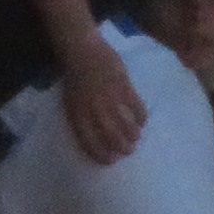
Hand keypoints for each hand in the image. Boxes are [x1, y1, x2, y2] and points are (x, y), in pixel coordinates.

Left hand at [56, 39, 146, 164]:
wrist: (83, 52)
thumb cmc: (75, 79)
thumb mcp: (71, 103)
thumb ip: (82, 120)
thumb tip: (96, 138)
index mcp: (78, 115)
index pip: (91, 142)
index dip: (102, 155)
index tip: (111, 160)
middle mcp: (95, 110)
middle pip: (112, 137)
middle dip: (122, 148)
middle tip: (128, 151)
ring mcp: (111, 99)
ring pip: (127, 125)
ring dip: (133, 135)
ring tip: (135, 138)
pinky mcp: (124, 87)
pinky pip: (137, 108)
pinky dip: (141, 117)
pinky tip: (142, 121)